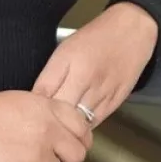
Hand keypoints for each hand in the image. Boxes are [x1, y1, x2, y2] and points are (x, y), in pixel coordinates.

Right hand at [0, 91, 92, 161]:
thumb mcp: (21, 99)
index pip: (83, 127)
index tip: (71, 143)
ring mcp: (36, 155)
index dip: (79, 138)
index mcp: (47, 108)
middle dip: (66, 159)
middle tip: (52, 159)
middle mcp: (47, 131)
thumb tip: (61, 126)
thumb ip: (46, 111)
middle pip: (77, 155)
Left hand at [33, 2, 157, 129]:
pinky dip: (83, 127)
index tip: (28, 112)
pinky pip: (95, 123)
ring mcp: (103, 94)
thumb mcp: (64, 50)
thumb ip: (49, 76)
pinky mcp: (116, 103)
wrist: (132, 31)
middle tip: (40, 125)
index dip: (33, 107)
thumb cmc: (95, 38)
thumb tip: (34, 99)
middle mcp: (87, 80)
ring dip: (66, 128)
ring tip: (57, 130)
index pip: (44, 95)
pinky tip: (76, 126)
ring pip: (78, 123)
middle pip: (61, 113)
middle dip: (48, 121)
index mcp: (70, 63)